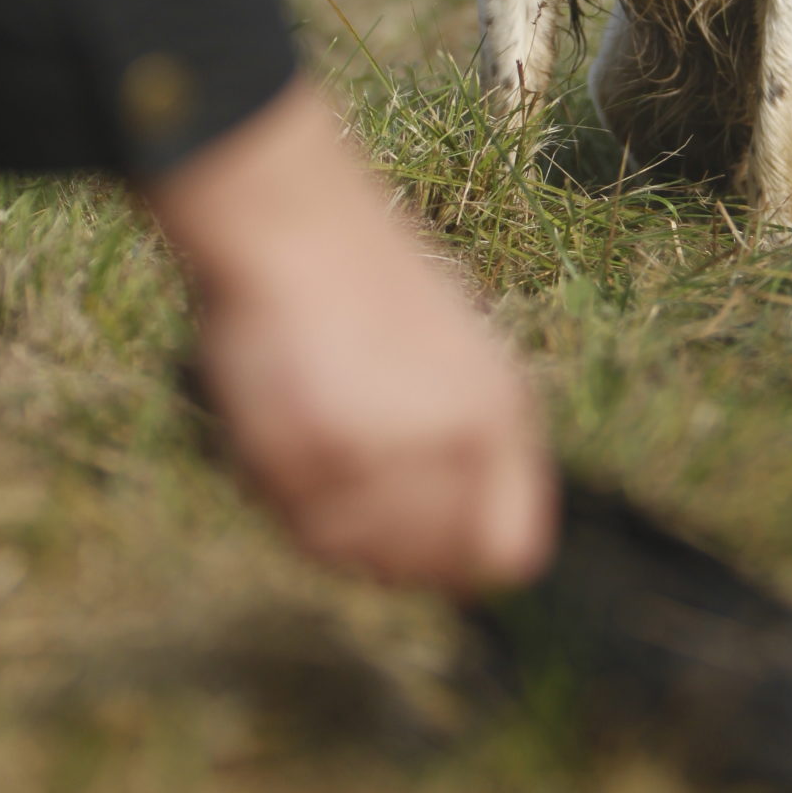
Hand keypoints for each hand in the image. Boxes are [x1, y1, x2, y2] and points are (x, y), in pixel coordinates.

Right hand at [142, 78, 555, 589]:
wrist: (294, 224)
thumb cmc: (362, 283)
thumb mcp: (448, 359)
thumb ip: (460, 450)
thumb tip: (457, 551)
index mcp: (504, 414)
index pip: (510, 550)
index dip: (463, 558)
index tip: (419, 542)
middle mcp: (466, 442)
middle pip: (432, 568)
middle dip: (386, 545)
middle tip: (343, 480)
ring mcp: (398, 454)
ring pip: (360, 557)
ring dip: (328, 517)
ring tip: (311, 436)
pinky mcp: (326, 456)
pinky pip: (304, 529)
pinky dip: (285, 498)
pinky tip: (281, 431)